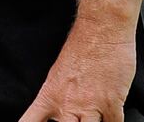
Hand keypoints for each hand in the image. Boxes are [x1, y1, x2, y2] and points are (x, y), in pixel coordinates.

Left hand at [17, 20, 136, 121]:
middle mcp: (68, 105)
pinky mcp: (112, 103)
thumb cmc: (81, 46)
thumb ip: (57, 96)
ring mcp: (91, 106)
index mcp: (50, 95)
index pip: (31, 121)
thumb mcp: (58, 73)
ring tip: (91, 116)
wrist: (101, 30)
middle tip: (74, 119)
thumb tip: (58, 111)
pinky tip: (110, 118)